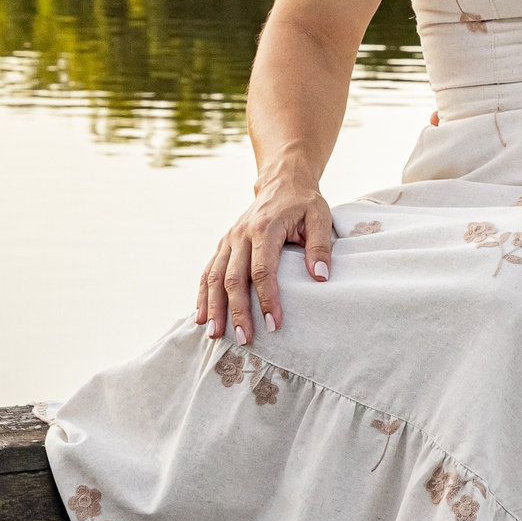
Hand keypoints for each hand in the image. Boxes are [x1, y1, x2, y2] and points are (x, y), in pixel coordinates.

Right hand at [196, 178, 333, 343]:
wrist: (282, 180)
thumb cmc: (304, 202)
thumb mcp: (320, 217)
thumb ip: (320, 246)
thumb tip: (320, 277)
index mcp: (265, 228)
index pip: (263, 270)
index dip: (267, 299)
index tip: (274, 324)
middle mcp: (240, 234)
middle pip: (234, 278)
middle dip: (237, 311)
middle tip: (243, 339)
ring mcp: (229, 240)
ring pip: (214, 277)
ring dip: (214, 308)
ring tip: (215, 335)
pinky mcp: (224, 245)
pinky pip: (208, 271)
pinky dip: (202, 295)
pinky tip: (201, 317)